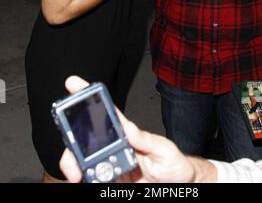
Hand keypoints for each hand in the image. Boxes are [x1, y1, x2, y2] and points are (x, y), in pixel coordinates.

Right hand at [59, 76, 195, 182]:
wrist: (178, 187)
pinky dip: (84, 180)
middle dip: (73, 145)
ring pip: (83, 160)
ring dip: (76, 166)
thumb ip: (147, 139)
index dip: (88, 96)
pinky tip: (83, 181)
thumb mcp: (165, 150)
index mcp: (127, 134)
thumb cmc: (174, 166)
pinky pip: (91, 179)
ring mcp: (110, 164)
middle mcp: (115, 147)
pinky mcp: (110, 181)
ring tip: (78, 175)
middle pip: (85, 139)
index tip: (74, 84)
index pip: (106, 112)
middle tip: (73, 159)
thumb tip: (129, 127)